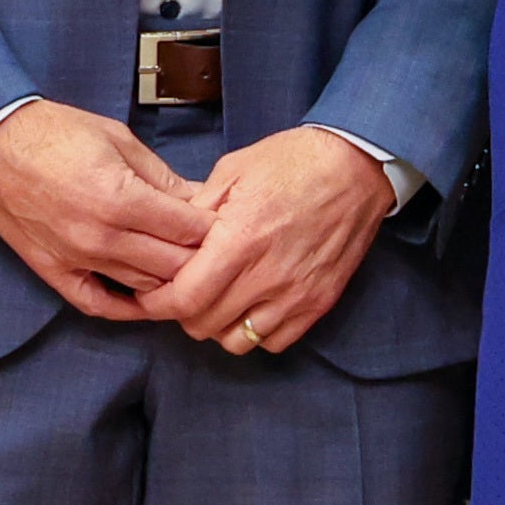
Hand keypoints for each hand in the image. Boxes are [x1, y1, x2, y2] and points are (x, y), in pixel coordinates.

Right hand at [0, 101, 212, 321]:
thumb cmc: (56, 134)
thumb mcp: (120, 141)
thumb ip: (162, 178)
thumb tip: (201, 201)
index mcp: (121, 198)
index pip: (189, 230)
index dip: (217, 229)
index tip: (232, 225)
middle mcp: (101, 236)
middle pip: (174, 266)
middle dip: (205, 259)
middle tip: (221, 251)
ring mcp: (77, 258)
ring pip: (145, 289)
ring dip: (172, 282)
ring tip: (192, 271)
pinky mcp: (55, 271)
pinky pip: (100, 304)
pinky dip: (129, 308)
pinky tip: (149, 301)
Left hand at [133, 125, 394, 356]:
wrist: (356, 166)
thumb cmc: (292, 162)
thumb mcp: (231, 171)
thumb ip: (195, 211)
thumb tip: (168, 241)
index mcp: (239, 240)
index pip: (184, 299)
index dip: (157, 304)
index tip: (148, 296)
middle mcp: (267, 275)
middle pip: (204, 325)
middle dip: (183, 313)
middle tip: (182, 292)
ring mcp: (296, 294)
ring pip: (238, 341)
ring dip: (219, 325)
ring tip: (218, 301)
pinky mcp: (319, 302)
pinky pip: (275, 342)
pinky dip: (257, 332)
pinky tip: (252, 306)